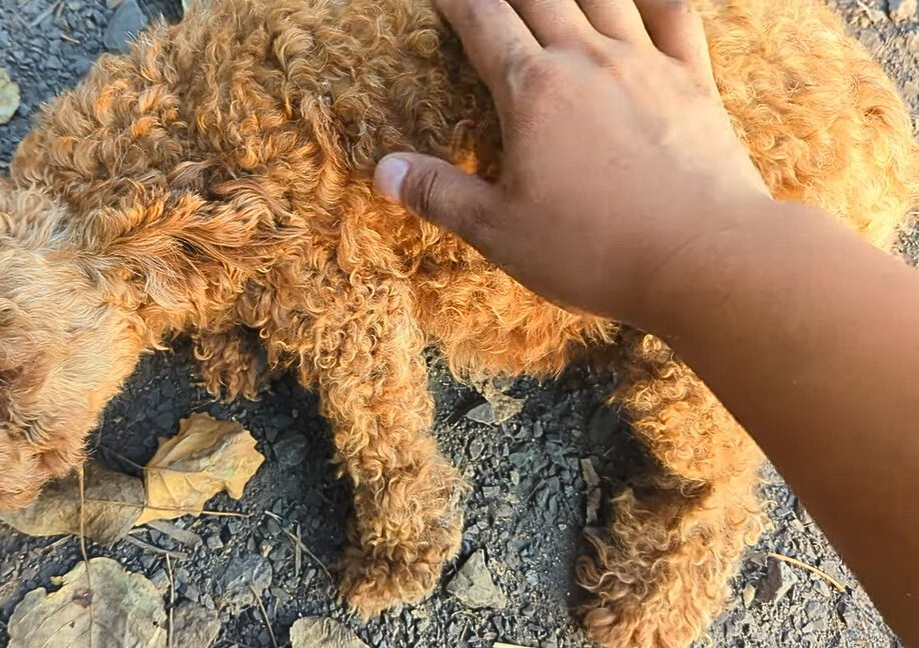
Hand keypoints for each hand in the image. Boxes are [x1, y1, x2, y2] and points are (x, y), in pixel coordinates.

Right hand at [375, 0, 772, 323]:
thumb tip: (383, 171)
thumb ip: (439, 194)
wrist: (705, 256)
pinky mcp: (692, 82)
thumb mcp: (500, 232)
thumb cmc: (596, 249)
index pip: (483, 21)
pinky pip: (674, 15)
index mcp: (532, 91)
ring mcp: (645, 64)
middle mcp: (586, 60)